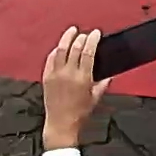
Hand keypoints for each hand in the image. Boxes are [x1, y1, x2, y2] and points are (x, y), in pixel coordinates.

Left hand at [41, 26, 109, 149]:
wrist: (61, 124)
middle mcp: (68, 74)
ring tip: (72, 31)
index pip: (88, 51)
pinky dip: (56, 50)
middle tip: (86, 34)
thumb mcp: (95, 98)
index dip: (93, 39)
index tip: (96, 33)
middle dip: (82, 37)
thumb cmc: (79, 114)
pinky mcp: (46, 78)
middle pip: (75, 47)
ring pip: (61, 49)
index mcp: (83, 78)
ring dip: (67, 38)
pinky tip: (60, 47)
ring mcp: (56, 75)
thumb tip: (109, 76)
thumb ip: (103, 84)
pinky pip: (50, 59)